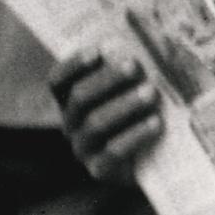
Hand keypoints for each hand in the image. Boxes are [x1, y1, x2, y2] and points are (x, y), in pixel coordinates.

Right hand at [48, 46, 164, 183]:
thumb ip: (127, 73)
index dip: (75, 65)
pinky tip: (155, 122)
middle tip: (135, 66)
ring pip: (95, 123)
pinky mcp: (101, 170)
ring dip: (124, 104)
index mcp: (70, 102)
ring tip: (151, 92)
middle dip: (108, 79)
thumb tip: (139, 44)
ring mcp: (83, 149)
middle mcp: (71, 124)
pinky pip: (113, 151)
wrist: (153, 165)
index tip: (99, 50)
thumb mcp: (129, 93)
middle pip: (79, 98)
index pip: (59, 81)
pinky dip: (135, 135)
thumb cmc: (140, 117)